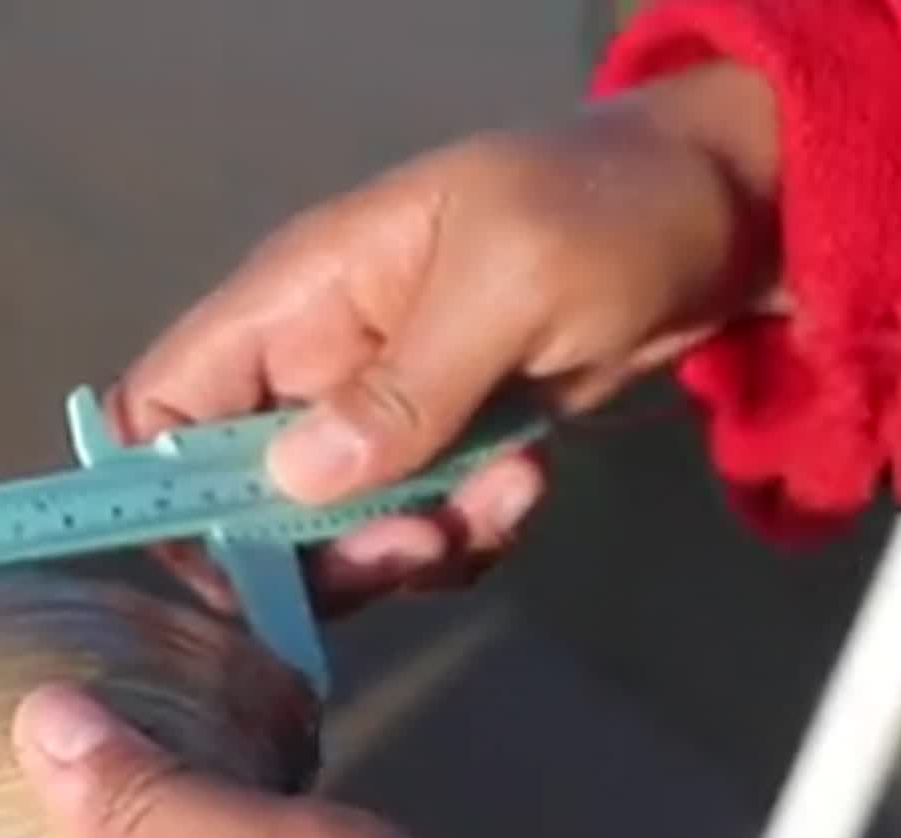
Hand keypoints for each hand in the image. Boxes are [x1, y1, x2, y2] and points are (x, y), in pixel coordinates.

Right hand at [116, 61, 780, 613]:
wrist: (738, 209)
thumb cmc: (612, 209)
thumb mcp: (511, 283)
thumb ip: (405, 385)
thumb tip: (295, 482)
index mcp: (296, 301)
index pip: (162, 407)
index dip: (165, 494)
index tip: (234, 566)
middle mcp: (316, 366)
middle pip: (243, 498)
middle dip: (321, 547)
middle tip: (416, 544)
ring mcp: (382, 413)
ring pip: (333, 532)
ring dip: (411, 544)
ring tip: (503, 496)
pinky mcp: (444, 453)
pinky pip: (414, 533)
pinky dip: (465, 537)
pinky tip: (526, 487)